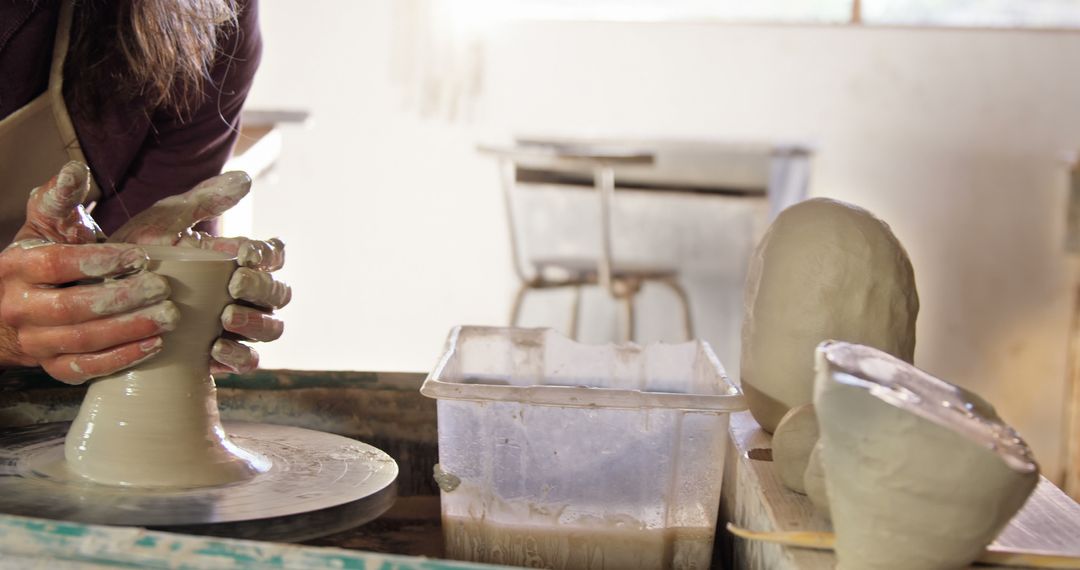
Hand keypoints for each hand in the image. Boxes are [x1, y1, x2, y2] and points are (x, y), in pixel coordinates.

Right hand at [0, 162, 173, 382]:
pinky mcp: (53, 366)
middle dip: (122, 298)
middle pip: (73, 307)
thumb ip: (61, 198)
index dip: (100, 261)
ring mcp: (35, 341)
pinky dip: (121, 358)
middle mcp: (21, 307)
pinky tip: (155, 346)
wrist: (13, 306)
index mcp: (18, 267)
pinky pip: (85, 368)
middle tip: (164, 289)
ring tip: (169, 317)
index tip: (140, 256)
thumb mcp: (45, 225)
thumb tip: (75, 170)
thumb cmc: (42, 257)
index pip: (58, 264)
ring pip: (82, 340)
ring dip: (130, 329)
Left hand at [109, 172, 290, 373]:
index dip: (268, 256)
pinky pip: (247, 361)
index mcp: (239, 260)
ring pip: (271, 329)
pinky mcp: (220, 356)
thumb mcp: (163, 223)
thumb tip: (246, 179)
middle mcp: (245, 294)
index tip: (246, 254)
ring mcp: (236, 326)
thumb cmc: (135, 255)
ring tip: (226, 316)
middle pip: (278, 293)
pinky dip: (239, 355)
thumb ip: (202, 200)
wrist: (95, 296)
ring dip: (255, 323)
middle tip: (234, 284)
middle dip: (261, 288)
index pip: (273, 255)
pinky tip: (216, 347)